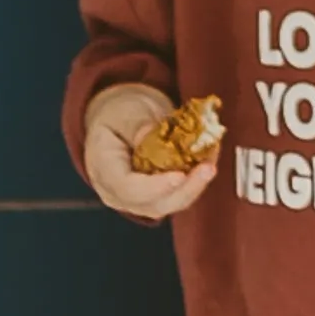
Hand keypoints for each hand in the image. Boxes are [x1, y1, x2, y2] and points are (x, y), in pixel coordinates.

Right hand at [79, 79, 221, 219]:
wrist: (120, 120)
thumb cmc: (118, 114)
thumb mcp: (124, 111)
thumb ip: (137, 124)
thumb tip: (152, 136)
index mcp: (102, 169)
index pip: (127, 188)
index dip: (154, 187)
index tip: (179, 176)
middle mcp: (118, 192)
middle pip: (153, 204)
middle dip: (185, 189)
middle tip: (207, 169)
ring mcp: (139, 198)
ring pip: (170, 203)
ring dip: (196, 185)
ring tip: (212, 162)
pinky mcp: (158, 195)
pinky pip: (179, 194)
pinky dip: (197, 180)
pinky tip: (210, 159)